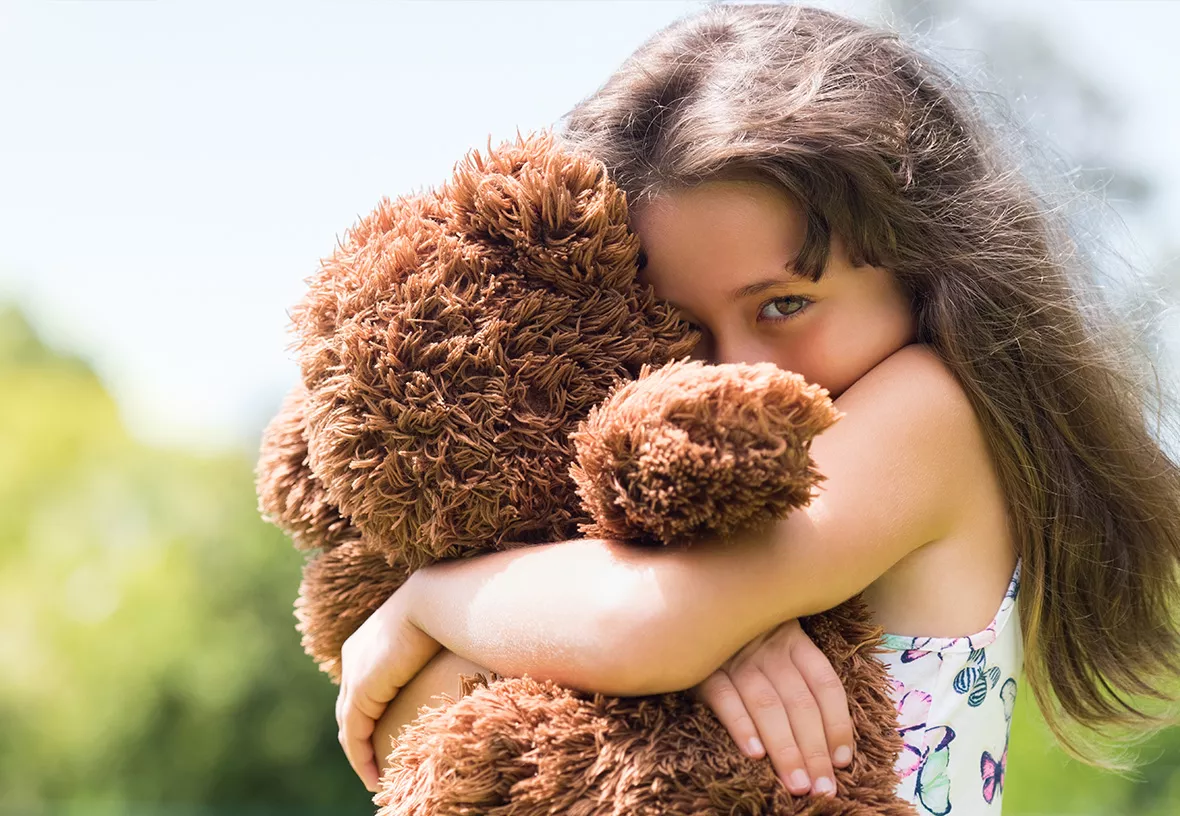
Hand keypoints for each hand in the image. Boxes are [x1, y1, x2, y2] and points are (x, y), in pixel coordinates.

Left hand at [335, 576, 441, 792]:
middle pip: (351, 706)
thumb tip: (470, 652)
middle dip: (361, 737)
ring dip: (360, 754)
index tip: (385, 736)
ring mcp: (354, 673)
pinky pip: (355, 733)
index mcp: (370, 639)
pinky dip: (361, 758)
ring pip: (350, 724)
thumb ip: (440, 646)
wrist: (440, 601)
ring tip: (376, 778)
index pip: (363, 684)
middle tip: (376, 764)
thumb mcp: (440, 631)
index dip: (371, 711)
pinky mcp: (361, 691)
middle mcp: (354, 655)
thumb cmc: (453, 610)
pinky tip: (374, 778)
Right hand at [693, 619, 852, 796]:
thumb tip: (830, 739)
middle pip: (800, 703)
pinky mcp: (704, 669)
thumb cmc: (745, 637)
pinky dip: (742, 726)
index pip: (825, 685)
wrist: (695, 612)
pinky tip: (755, 753)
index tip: (842, 762)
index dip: (838, 724)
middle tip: (823, 788)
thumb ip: (801, 677)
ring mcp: (736, 658)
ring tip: (797, 783)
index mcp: (793, 642)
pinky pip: (726, 699)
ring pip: (768, 706)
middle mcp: (769, 649)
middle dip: (814, 750)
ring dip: (785, 748)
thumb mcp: (778, 642)